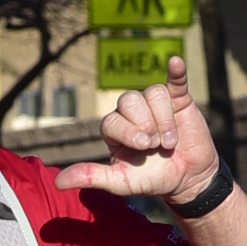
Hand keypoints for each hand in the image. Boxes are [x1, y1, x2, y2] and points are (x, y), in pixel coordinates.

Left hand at [57, 54, 220, 206]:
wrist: (187, 179)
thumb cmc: (151, 179)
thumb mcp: (121, 182)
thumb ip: (92, 177)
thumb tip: (59, 182)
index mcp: (114, 129)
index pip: (112, 119)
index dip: (128, 130)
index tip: (144, 147)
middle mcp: (131, 112)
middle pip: (129, 100)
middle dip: (145, 124)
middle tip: (155, 145)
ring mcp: (155, 104)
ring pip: (153, 94)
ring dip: (163, 119)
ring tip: (170, 141)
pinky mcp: (178, 99)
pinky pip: (174, 80)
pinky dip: (176, 71)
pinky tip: (175, 62)